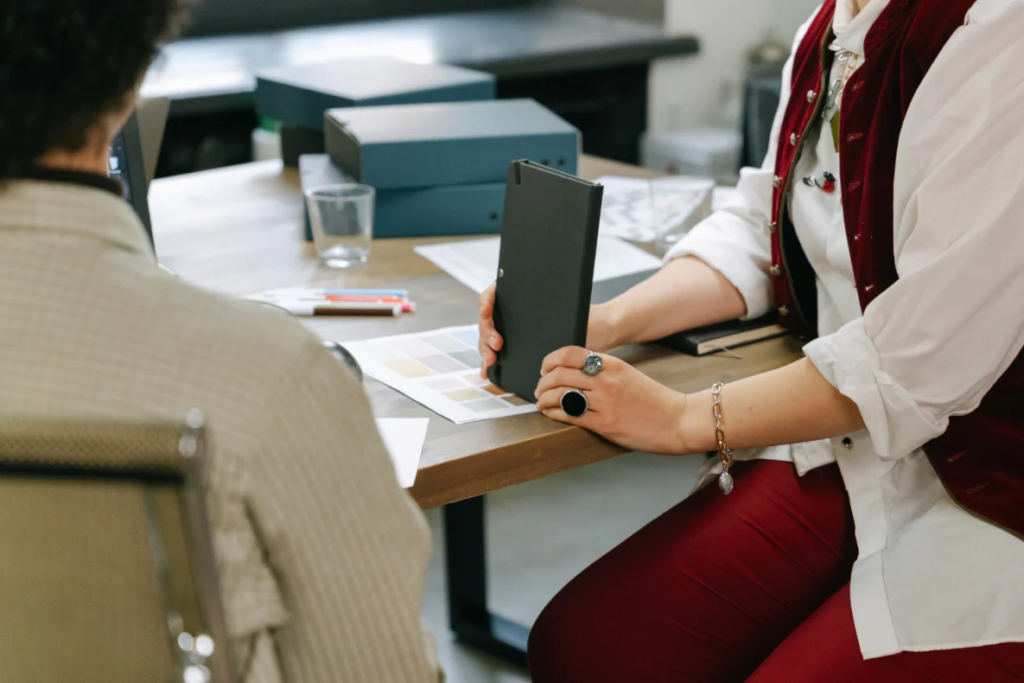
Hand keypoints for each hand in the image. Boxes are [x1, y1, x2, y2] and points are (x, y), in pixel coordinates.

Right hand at [477, 285, 620, 377]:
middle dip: (487, 332)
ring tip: (491, 361)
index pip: (495, 292)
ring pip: (489, 338)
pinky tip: (487, 371)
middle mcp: (515, 312)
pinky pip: (497, 354)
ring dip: (485, 349)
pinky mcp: (518, 349)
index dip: (486, 300)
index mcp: (525, 296)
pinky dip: (489, 363)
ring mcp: (514, 331)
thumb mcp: (576, 313)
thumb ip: (560, 315)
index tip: (486, 311)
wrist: (600, 332)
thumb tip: (542, 319)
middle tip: (497, 344)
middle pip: (488, 319)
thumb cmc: (590, 318)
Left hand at [534, 346, 688, 453]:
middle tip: (539, 389)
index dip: (550, 360)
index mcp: (612, 364)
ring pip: (560, 393)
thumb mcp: (628, 375)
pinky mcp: (605, 424)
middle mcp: (606, 380)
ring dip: (544, 398)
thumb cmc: (654, 400)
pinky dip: (554, 413)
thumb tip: (575, 371)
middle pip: (560, 373)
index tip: (544, 368)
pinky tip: (551, 413)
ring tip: (542, 402)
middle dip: (543, 382)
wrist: (678, 420)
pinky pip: (569, 415)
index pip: (570, 353)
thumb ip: (603, 371)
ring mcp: (605, 402)